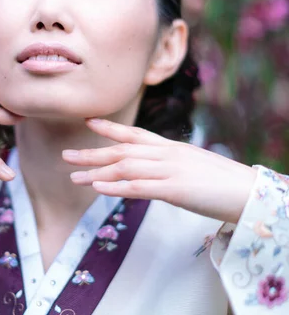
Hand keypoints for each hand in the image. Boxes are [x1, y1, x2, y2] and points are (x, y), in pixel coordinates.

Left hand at [62, 118, 257, 223]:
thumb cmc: (223, 181)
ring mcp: (170, 170)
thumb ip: (171, 165)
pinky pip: (139, 186)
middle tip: (66, 155)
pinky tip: (98, 187)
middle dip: (92, 152)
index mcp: (171, 147)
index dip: (110, 128)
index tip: (88, 122)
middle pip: (122, 149)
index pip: (135, 133)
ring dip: (96, 171)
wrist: (248, 192)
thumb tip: (153, 171)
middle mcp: (167, 154)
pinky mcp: (174, 190)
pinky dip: (116, 186)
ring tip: (73, 177)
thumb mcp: (193, 166)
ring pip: (125, 166)